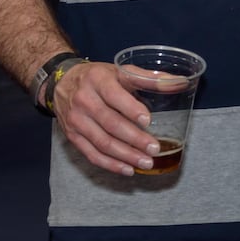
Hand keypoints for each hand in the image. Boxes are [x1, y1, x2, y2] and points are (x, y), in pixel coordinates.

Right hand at [54, 62, 161, 176]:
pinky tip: (128, 169)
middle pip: (110, 123)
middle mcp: (84, 101)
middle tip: (154, 149)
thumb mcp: (120, 71)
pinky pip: (91, 154)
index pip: (114, 96)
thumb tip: (179, 83)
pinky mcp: (72, 136)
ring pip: (102, 142)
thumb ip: (149, 78)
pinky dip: (110, 164)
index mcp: (98, 80)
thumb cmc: (98, 77)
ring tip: (146, 162)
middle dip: (134, 139)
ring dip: (125, 155)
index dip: (130, 109)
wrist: (60, 83)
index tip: (147, 121)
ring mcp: (76, 120)